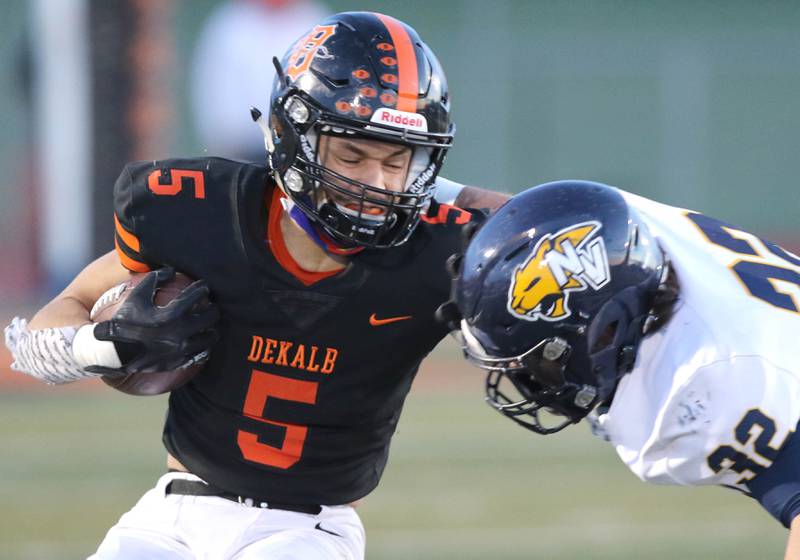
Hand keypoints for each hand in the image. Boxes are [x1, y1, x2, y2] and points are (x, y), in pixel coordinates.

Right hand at [86, 268, 219, 375]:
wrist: (114, 352)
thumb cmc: (124, 321)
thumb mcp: (137, 296)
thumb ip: (155, 279)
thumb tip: (171, 270)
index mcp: (169, 315)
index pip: (195, 297)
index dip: (202, 289)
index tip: (204, 286)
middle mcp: (178, 333)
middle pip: (209, 317)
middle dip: (213, 308)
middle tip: (212, 305)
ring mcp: (180, 349)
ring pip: (210, 337)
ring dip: (213, 328)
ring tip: (210, 323)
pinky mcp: (178, 361)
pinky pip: (200, 353)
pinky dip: (204, 344)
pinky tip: (201, 339)